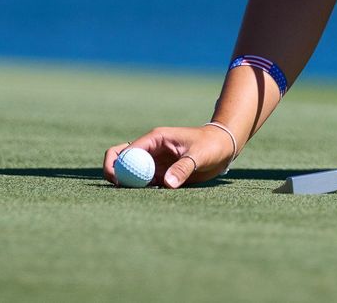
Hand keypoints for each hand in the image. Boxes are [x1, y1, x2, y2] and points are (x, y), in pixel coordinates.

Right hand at [103, 124, 236, 188]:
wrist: (223, 147)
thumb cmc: (211, 145)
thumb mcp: (199, 155)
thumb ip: (183, 168)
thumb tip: (166, 184)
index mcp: (156, 139)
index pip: (128, 150)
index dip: (118, 165)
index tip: (119, 181)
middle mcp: (151, 150)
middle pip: (121, 157)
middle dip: (113, 170)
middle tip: (116, 187)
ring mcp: (154, 162)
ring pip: (130, 172)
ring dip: (128, 183)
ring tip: (135, 196)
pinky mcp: (161, 174)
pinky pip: (144, 182)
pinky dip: (140, 190)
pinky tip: (149, 197)